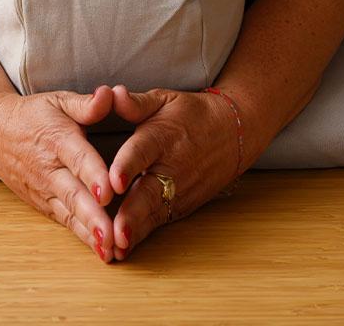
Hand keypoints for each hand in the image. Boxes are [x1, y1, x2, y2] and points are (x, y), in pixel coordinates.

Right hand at [0, 84, 119, 262]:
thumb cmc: (34, 114)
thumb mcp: (58, 100)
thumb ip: (86, 103)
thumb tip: (110, 94)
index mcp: (57, 139)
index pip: (77, 158)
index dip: (93, 175)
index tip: (108, 192)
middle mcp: (50, 169)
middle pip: (73, 194)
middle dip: (93, 217)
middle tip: (111, 235)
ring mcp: (44, 189)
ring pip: (68, 213)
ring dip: (88, 233)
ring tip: (108, 251)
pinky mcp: (42, 203)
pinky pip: (64, 220)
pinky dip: (80, 236)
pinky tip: (99, 250)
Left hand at [104, 84, 241, 260]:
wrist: (232, 133)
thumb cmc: (191, 114)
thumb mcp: (164, 100)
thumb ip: (135, 102)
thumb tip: (111, 93)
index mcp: (163, 135)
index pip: (143, 151)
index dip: (128, 166)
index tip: (113, 181)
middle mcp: (171, 166)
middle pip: (149, 192)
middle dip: (132, 213)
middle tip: (114, 232)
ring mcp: (179, 190)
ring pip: (154, 214)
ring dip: (135, 232)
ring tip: (115, 249)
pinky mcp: (182, 206)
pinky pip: (160, 222)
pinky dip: (143, 236)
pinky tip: (124, 249)